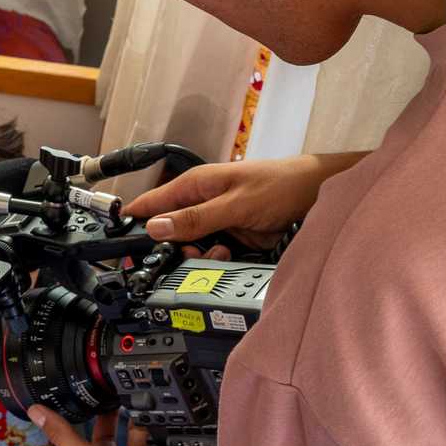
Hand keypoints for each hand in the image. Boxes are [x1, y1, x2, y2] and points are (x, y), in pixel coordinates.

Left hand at [30, 407, 215, 445]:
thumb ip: (64, 436)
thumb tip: (34, 411)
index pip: (99, 440)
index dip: (101, 420)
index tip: (105, 397)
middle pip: (127, 439)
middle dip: (129, 419)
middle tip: (133, 395)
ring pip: (150, 443)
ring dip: (151, 427)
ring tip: (154, 406)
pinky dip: (172, 437)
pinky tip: (175, 424)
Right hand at [125, 152, 367, 249]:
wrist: (320, 193)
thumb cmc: (281, 186)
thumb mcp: (235, 204)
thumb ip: (195, 218)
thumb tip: (155, 227)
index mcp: (194, 185)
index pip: (150, 205)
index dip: (134, 224)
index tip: (125, 248)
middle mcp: (200, 202)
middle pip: (168, 232)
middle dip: (175, 248)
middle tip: (191, 255)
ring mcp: (216, 219)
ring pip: (190, 246)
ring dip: (199, 255)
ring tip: (220, 253)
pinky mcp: (232, 234)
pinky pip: (212, 252)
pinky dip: (217, 259)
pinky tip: (230, 256)